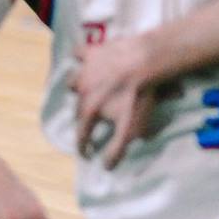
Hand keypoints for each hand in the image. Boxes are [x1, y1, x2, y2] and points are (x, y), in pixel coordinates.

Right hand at [74, 31, 159, 168]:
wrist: (145, 62)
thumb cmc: (139, 98)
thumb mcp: (131, 129)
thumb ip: (116, 149)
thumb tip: (105, 166)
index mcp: (89, 111)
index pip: (81, 134)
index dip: (83, 147)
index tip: (86, 153)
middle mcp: (81, 92)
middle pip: (77, 109)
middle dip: (83, 118)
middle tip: (93, 121)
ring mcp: (84, 71)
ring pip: (73, 82)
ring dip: (78, 88)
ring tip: (87, 90)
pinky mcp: (91, 52)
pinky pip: (78, 54)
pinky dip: (80, 58)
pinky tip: (86, 60)